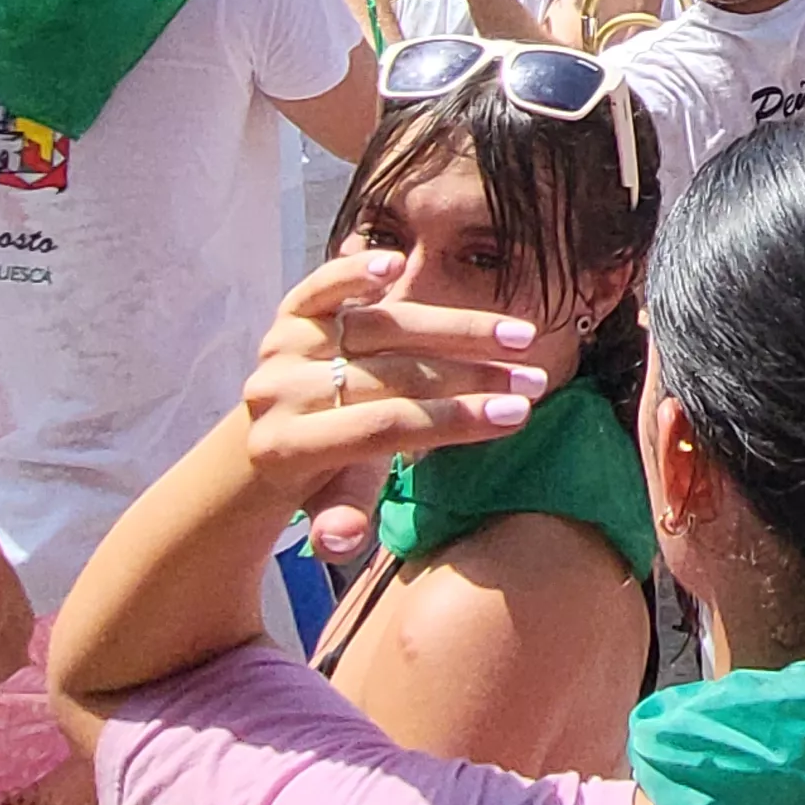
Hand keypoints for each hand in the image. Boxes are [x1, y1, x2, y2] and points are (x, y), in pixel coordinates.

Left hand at [241, 252, 544, 542]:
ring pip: (380, 326)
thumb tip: (340, 541)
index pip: (385, 426)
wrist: (271, 429)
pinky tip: (397, 263)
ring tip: (518, 335)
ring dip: (455, 327)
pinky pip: (322, 285)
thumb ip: (339, 513)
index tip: (518, 415)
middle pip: (391, 374)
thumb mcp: (333, 501)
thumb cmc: (323, 471)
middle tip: (533, 379)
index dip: (453, 420)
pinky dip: (355, 272)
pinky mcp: (289, 310)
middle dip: (470, 377)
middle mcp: (278, 388)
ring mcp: (283, 345)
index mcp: (286, 445)